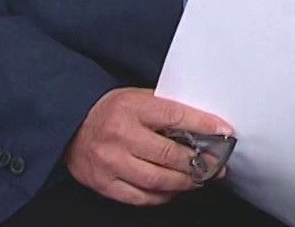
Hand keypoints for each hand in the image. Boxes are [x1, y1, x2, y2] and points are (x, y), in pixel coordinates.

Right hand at [63, 88, 233, 205]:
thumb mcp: (136, 97)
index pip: (176, 116)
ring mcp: (110, 162)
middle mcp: (120, 135)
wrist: (70, 125)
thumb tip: (203, 125)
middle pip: (170, 154)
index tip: (224, 132)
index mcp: (132, 107)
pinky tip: (174, 190)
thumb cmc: (110, 111)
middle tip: (218, 164)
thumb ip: (165, 110)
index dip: (204, 126)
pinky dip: (163, 196)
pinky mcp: (103, 183)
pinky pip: (141, 197)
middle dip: (201, 162)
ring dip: (186, 182)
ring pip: (158, 180)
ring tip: (201, 179)